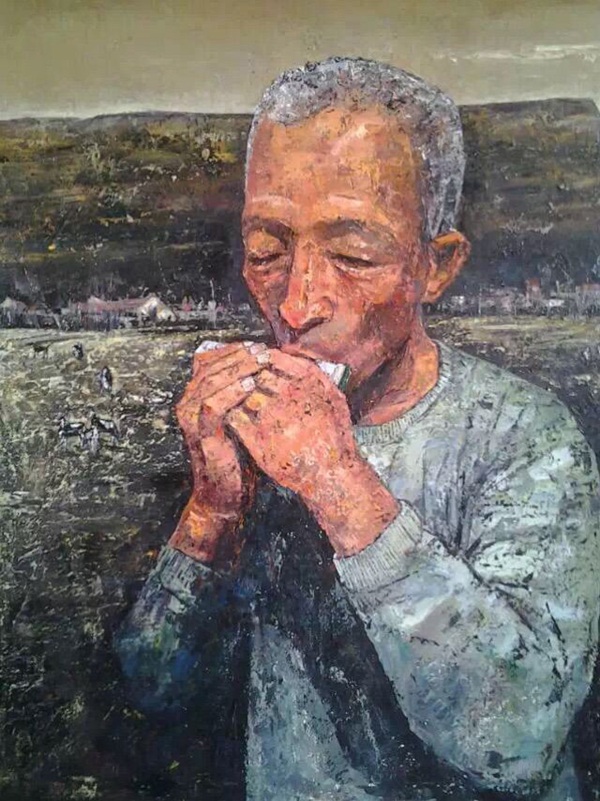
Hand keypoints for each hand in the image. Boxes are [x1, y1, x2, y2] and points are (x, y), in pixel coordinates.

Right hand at [169, 341, 269, 565]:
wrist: (226, 495)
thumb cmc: (239, 456)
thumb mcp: (243, 418)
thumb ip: (246, 394)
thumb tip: (269, 366)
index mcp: (197, 396)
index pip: (211, 360)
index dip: (235, 350)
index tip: (261, 346)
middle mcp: (189, 403)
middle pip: (209, 365)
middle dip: (239, 355)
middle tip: (263, 350)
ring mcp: (191, 419)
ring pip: (210, 381)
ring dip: (237, 369)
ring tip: (260, 362)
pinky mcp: (201, 435)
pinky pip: (212, 406)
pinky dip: (231, 392)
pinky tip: (251, 385)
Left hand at [225, 350, 398, 555]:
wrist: (331, 475)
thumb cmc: (335, 437)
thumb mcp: (335, 398)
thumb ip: (315, 373)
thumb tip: (291, 353)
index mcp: (308, 384)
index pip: (273, 358)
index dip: (262, 360)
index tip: (257, 364)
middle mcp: (290, 397)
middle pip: (256, 375)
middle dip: (249, 377)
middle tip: (245, 383)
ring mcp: (273, 419)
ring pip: (243, 395)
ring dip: (239, 396)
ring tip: (237, 400)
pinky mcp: (259, 441)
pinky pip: (236, 418)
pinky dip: (233, 416)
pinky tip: (236, 419)